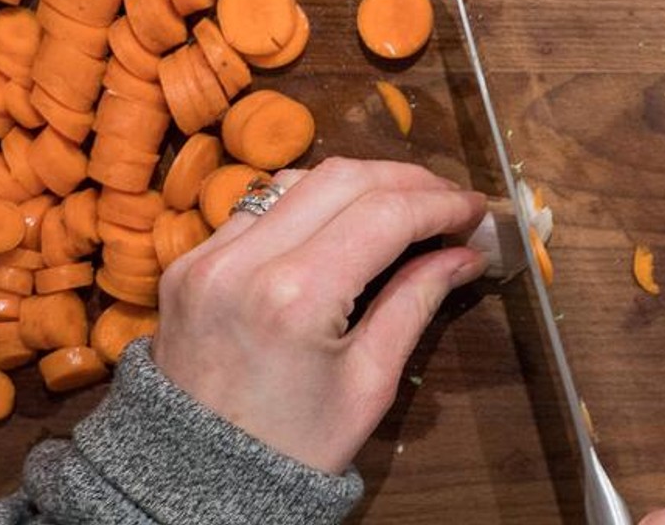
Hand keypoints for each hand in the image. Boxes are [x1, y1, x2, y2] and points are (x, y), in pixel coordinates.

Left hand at [152, 157, 486, 474]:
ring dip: (359, 183)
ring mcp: (207, 257)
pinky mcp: (189, 263)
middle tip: (448, 203)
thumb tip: (464, 254)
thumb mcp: (369, 383)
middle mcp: (245, 261)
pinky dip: (310, 202)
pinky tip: (342, 222)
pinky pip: (259, 206)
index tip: (475, 210)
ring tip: (402, 206)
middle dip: (408, 181)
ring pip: (299, 179)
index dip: (441, 203)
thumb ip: (416, 303)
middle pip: (345, 178)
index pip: (386, 214)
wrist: (194, 487)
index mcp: (295, 297)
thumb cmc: (292, 447)